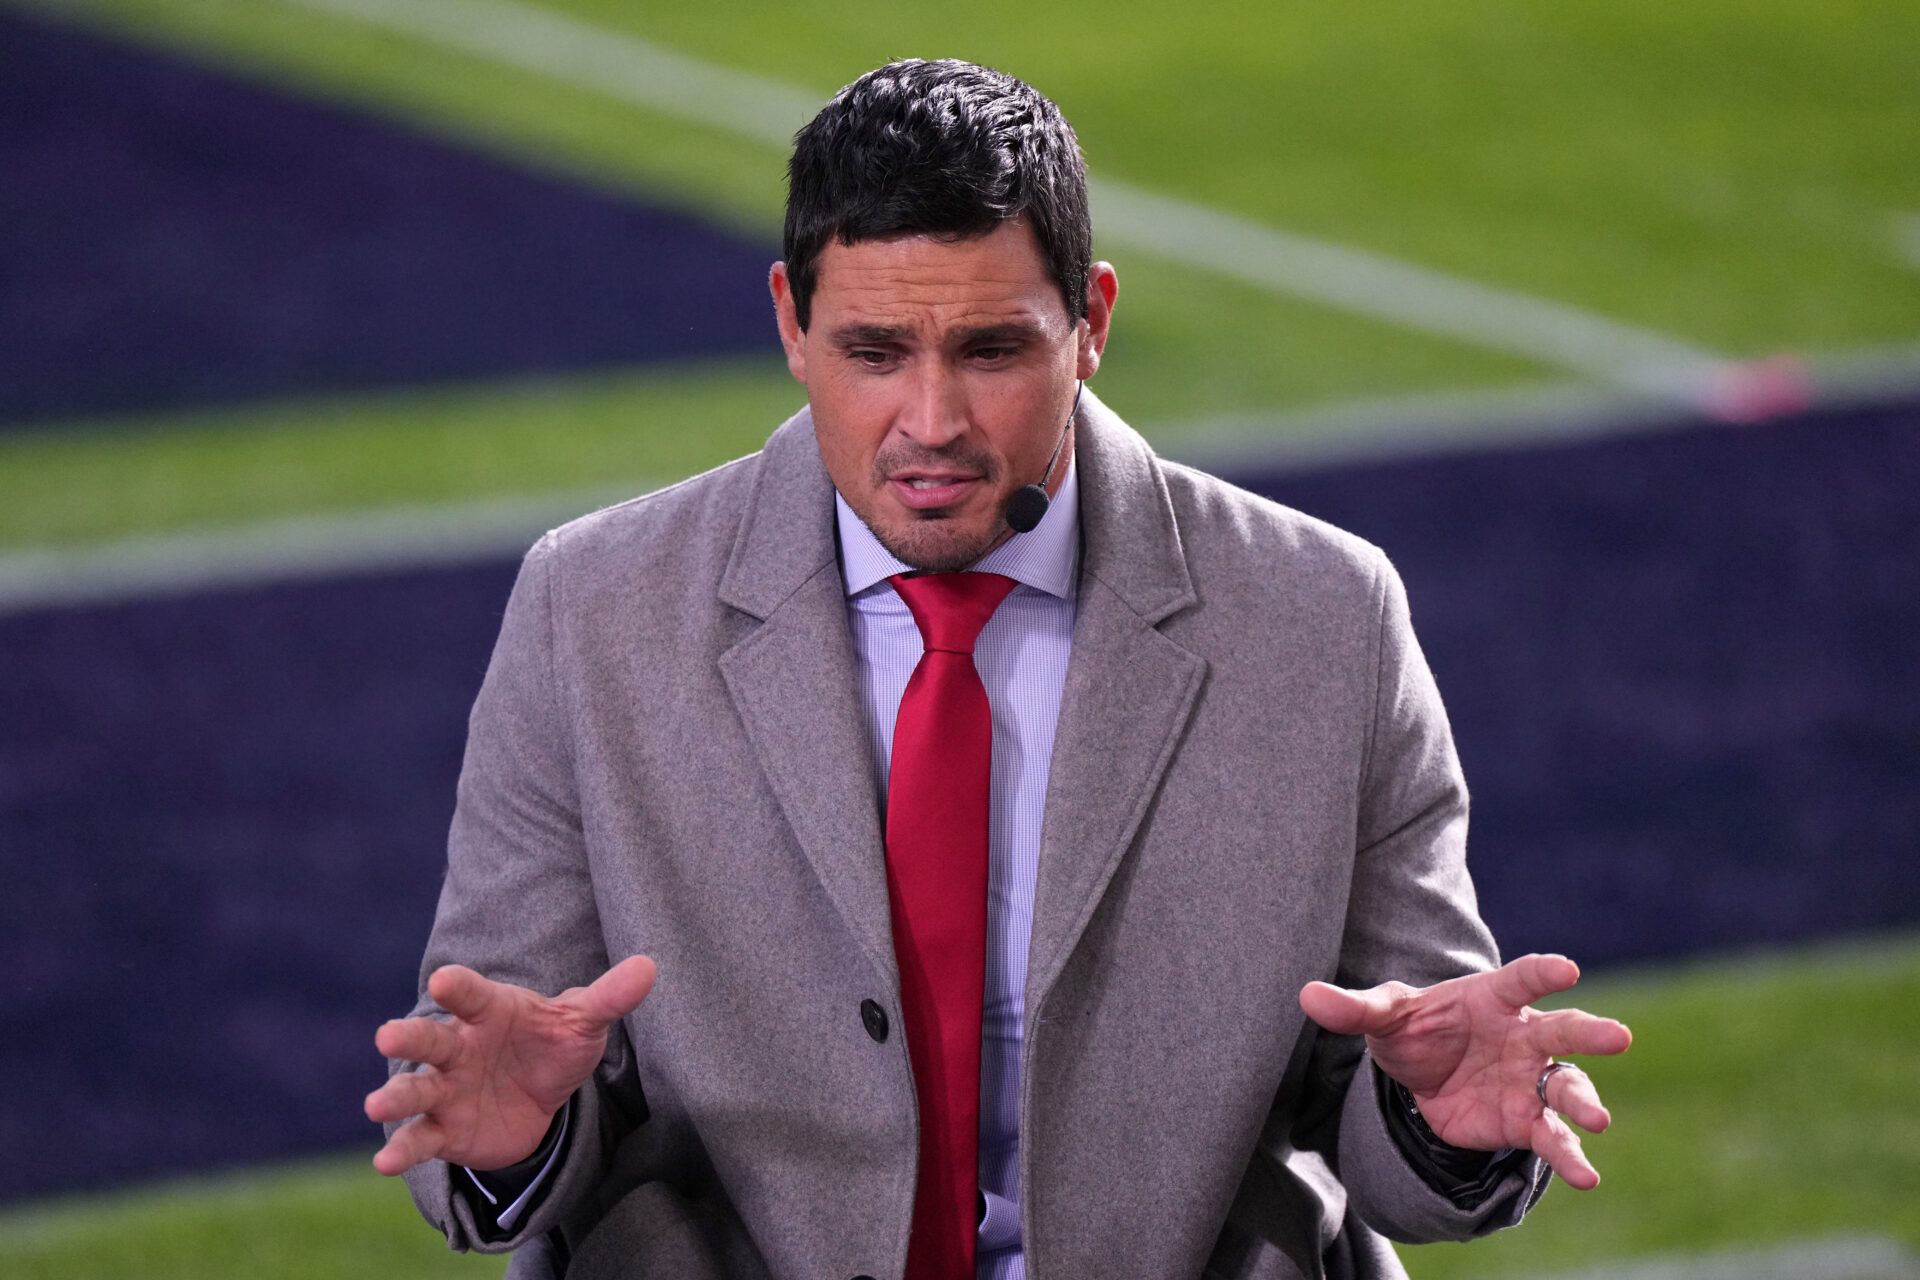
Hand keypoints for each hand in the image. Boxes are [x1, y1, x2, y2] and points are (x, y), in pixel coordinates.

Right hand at [365, 955, 656, 1175]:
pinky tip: (385, 1163)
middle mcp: (458, 1047)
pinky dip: (403, 1149)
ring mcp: (446, 1089)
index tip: (444, 980)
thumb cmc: (552, 1044)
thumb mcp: (583, 1022)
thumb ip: (609, 997)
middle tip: (386, 1036)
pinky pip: (421, 1138)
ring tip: (376, 1105)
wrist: (539, 1097)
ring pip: (415, 1089)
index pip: (471, 996)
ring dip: (396, 1097)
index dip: (458, 988)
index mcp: (488, 1012)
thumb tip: (649, 967)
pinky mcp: (444, 1129)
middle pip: (429, 1040)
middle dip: (409, 1038)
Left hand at [1299, 953, 1629, 1188]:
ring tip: (1597, 1121)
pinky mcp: (1525, 1121)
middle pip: (1563, 1031)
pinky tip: (1586, 1175)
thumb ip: (1353, 1008)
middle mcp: (1523, 1035)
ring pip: (1566, 1086)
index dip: (1542, 972)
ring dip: (1583, 1102)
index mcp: (1493, 998)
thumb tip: (1307, 995)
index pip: (1521, 979)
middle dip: (1590, 1033)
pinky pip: (1551, 1137)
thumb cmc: (1414, 1030)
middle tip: (1619, 1036)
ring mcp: (1530, 1079)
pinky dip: (1568, 1155)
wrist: (1422, 1077)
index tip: (1567, 967)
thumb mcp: (1382, 1017)